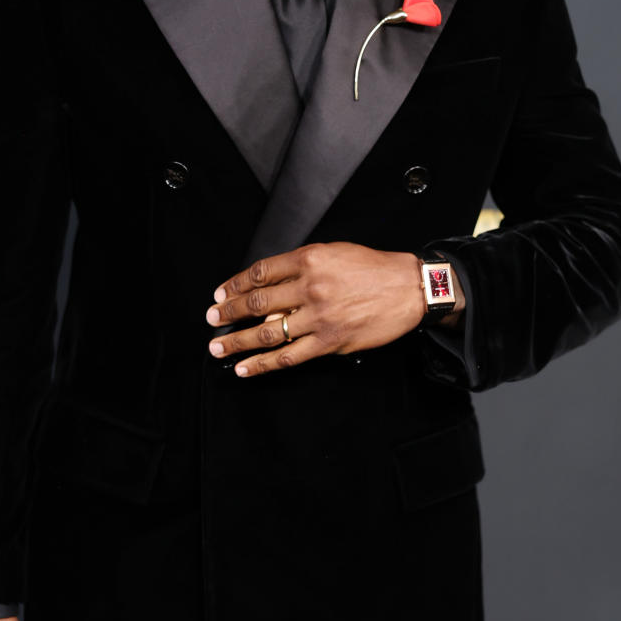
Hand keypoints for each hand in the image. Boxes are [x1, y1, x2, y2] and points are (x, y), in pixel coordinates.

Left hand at [205, 242, 430, 375]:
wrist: (409, 288)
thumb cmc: (373, 269)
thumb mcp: (334, 252)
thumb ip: (301, 267)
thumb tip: (268, 288)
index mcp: (309, 259)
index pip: (260, 273)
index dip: (235, 284)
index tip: (220, 293)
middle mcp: (310, 287)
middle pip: (257, 302)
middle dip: (228, 312)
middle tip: (212, 319)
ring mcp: (319, 317)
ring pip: (267, 332)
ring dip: (237, 341)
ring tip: (217, 347)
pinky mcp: (329, 341)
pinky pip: (288, 356)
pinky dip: (262, 364)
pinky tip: (244, 367)